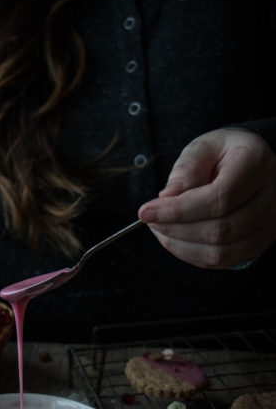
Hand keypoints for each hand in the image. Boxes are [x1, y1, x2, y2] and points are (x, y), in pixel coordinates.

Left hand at [138, 129, 275, 268]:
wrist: (255, 163)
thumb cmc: (225, 152)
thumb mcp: (203, 147)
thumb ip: (186, 170)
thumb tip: (166, 199)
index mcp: (256, 165)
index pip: (219, 198)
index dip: (178, 210)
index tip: (145, 211)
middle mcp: (271, 197)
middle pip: (220, 229)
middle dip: (175, 229)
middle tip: (150, 219)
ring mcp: (269, 224)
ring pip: (222, 252)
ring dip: (181, 245)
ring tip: (160, 228)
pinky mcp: (260, 242)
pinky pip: (223, 261)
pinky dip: (192, 254)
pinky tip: (175, 239)